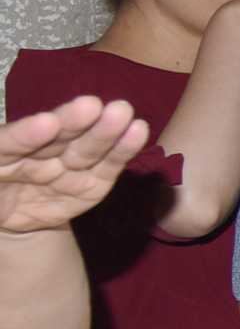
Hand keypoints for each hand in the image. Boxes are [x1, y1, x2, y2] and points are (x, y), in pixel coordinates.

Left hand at [0, 95, 148, 234]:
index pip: (8, 144)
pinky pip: (107, 167)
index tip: (45, 122)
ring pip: (83, 148)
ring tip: (121, 112)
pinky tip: (136, 131)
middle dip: (71, 123)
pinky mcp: (91, 184)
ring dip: (104, 130)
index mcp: (0, 155)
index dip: (25, 134)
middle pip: (52, 139)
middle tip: (90, 106)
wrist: (9, 223)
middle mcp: (33, 155)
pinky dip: (122, 150)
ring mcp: (63, 167)